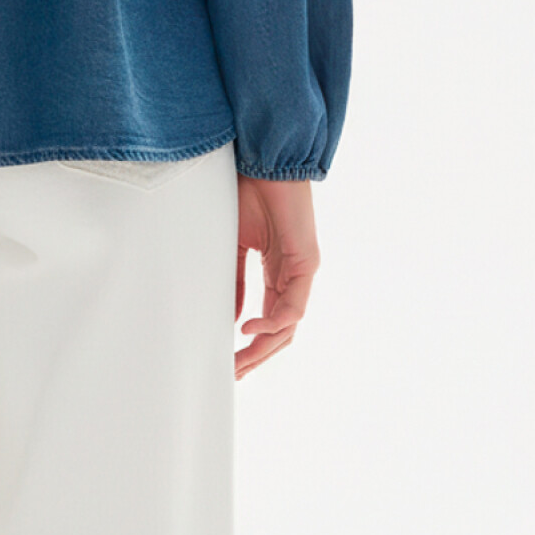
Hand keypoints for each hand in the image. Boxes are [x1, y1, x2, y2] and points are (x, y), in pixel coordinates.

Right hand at [234, 174, 320, 378]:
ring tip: (240, 362)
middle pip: (280, 330)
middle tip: (234, 374)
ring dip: (264, 348)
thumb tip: (233, 318)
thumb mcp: (234, 243)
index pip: (267, 318)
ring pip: (289, 325)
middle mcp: (292, 276)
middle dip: (257, 356)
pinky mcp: (306, 263)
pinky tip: (250, 329)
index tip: (228, 362)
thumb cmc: (247, 192)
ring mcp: (301, 271)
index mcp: (275, 271)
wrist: (262, 160)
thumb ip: (236, 280)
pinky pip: (293, 306)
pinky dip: (272, 322)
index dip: (251, 344)